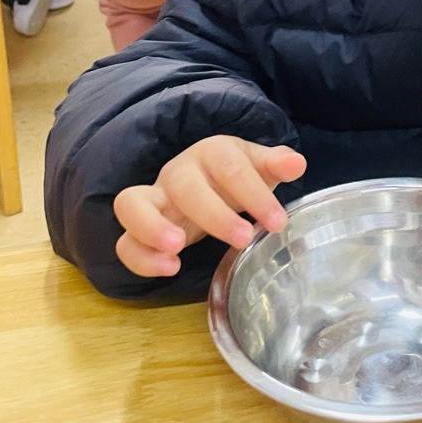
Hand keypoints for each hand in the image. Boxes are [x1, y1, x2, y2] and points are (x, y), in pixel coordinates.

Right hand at [113, 137, 306, 277]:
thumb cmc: (234, 176)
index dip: (254, 193)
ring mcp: (153, 200)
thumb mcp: (257, 167)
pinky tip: (170, 269)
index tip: (278, 222)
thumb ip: (275, 164)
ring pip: (131, 204)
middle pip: (184, 185)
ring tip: (178, 251)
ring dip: (152, 228)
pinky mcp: (138, 229)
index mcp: (211, 153)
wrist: (204, 180)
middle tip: (243, 239)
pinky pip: (124, 241)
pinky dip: (141, 258)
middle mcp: (177, 173)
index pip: (229, 165)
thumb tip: (297, 163)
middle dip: (213, 214)